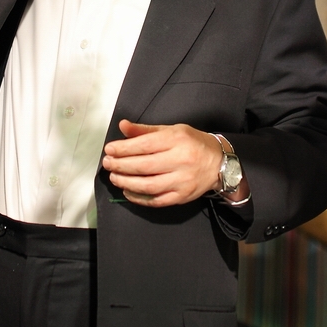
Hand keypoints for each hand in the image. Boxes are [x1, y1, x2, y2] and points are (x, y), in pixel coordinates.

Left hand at [102, 119, 224, 207]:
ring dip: (127, 182)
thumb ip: (146, 130)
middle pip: (144, 166)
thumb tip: (122, 126)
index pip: (145, 145)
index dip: (124, 148)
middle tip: (107, 164)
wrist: (219, 163)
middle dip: (121, 165)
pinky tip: (127, 191)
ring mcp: (181, 181)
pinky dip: (139, 197)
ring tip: (114, 177)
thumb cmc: (192, 143)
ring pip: (148, 185)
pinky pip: (156, 200)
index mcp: (176, 140)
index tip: (109, 149)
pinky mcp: (182, 197)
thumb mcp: (172, 130)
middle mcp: (180, 161)